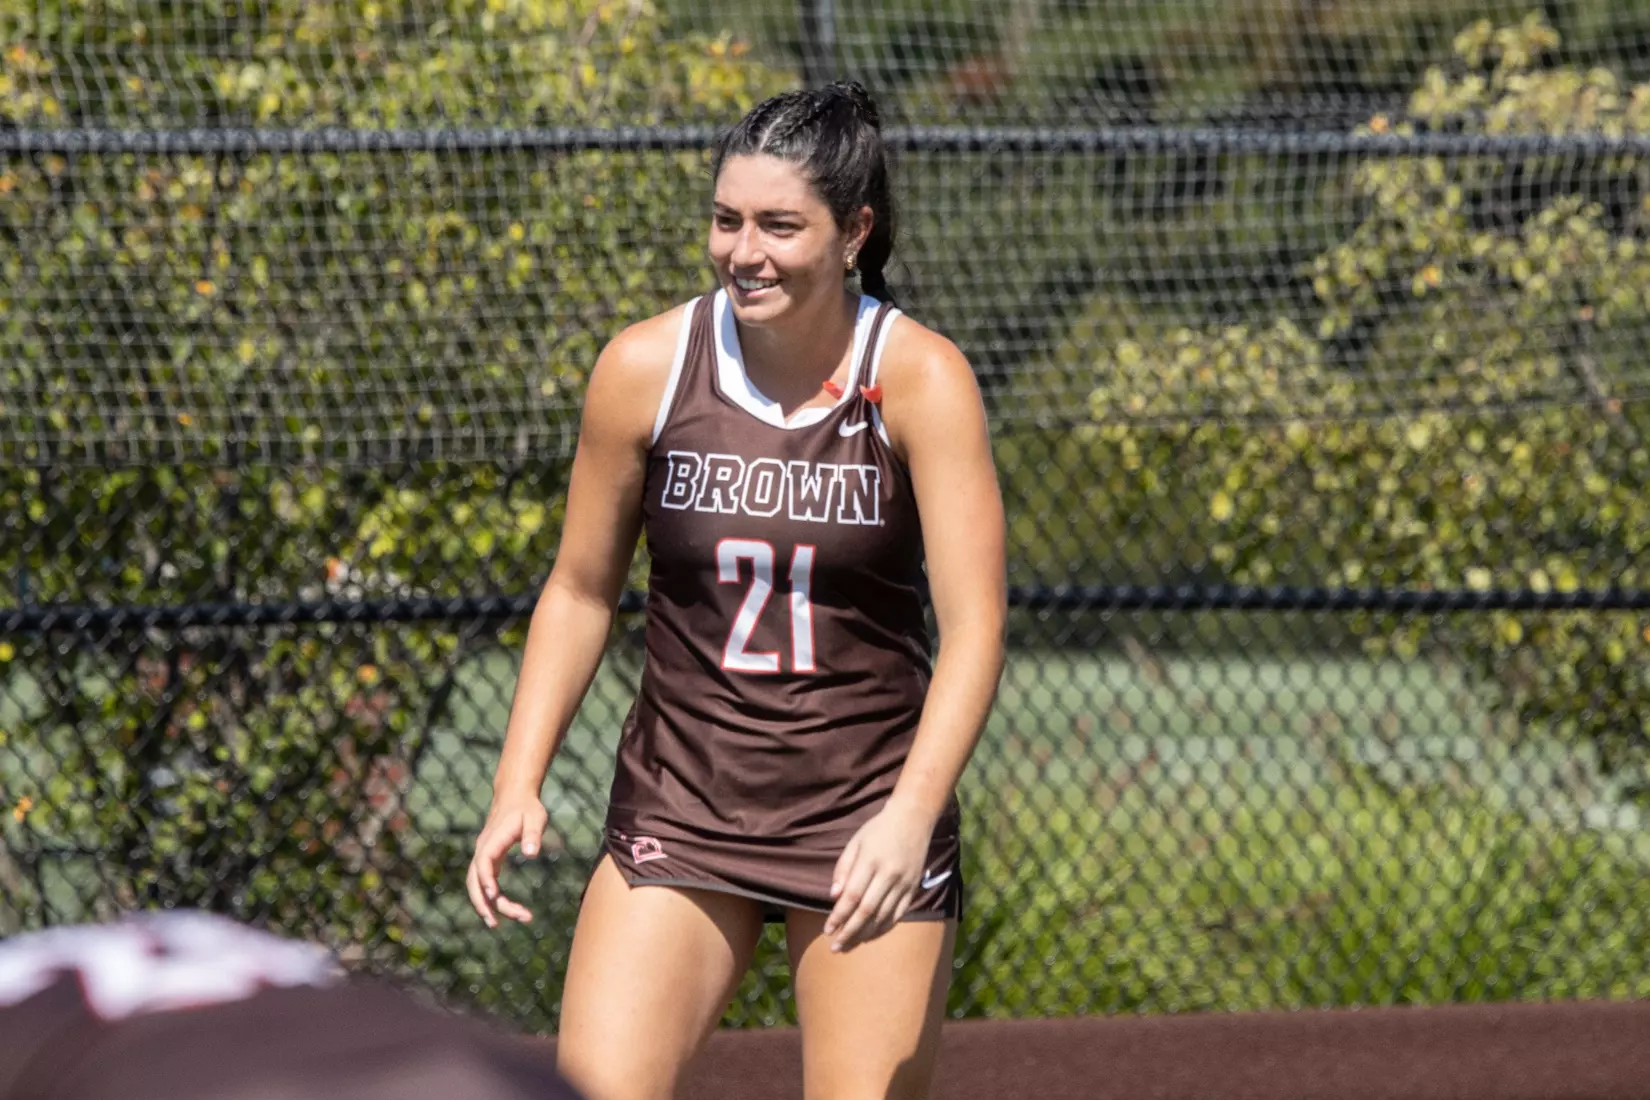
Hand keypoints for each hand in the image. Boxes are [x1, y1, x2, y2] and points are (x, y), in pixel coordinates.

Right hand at [466, 794, 548, 928]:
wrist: (514, 796)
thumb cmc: (527, 807)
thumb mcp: (535, 817)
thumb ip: (533, 834)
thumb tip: (531, 853)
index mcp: (492, 840)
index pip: (483, 862)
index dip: (486, 879)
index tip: (493, 895)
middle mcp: (483, 850)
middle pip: (474, 880)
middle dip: (481, 902)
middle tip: (495, 923)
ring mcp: (483, 855)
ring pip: (476, 884)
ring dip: (484, 904)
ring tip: (497, 924)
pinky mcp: (488, 859)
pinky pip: (484, 882)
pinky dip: (489, 897)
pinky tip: (503, 908)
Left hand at [823, 800, 937, 952]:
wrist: (913, 819)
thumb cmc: (878, 830)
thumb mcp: (855, 842)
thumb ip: (843, 869)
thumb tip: (834, 897)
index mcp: (871, 861)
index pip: (852, 896)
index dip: (838, 916)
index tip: (827, 930)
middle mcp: (889, 874)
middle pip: (867, 911)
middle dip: (849, 931)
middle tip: (835, 947)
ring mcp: (904, 883)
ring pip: (883, 916)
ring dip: (865, 934)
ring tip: (849, 945)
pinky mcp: (913, 888)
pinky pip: (898, 914)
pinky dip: (883, 928)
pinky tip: (870, 935)